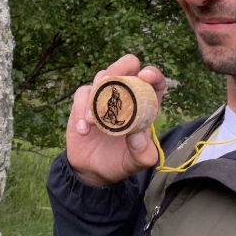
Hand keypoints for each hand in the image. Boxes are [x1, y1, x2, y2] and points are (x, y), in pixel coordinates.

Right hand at [66, 54, 166, 186]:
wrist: (93, 170)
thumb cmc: (120, 161)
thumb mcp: (136, 162)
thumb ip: (142, 153)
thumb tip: (137, 136)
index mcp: (146, 104)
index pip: (154, 81)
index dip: (153, 74)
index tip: (145, 76)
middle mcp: (126, 94)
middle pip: (128, 65)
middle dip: (120, 67)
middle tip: (112, 79)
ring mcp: (104, 96)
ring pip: (102, 76)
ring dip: (97, 94)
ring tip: (94, 121)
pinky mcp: (84, 102)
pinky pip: (82, 94)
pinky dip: (81, 109)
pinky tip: (84, 130)